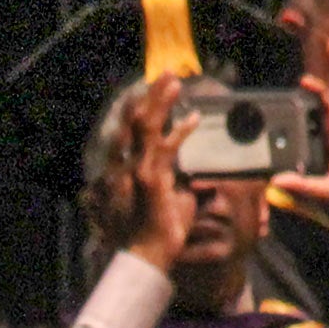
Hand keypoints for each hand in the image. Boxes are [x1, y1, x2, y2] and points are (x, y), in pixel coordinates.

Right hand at [112, 75, 202, 270]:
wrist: (149, 254)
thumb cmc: (161, 230)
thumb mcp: (175, 198)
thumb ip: (181, 181)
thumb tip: (196, 173)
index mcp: (134, 167)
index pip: (137, 130)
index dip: (147, 107)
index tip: (159, 89)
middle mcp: (131, 164)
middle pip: (137, 120)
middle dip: (152, 95)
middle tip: (168, 73)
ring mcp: (138, 170)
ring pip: (146, 126)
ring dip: (161, 101)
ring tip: (175, 81)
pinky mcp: (150, 178)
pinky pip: (165, 148)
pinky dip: (180, 131)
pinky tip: (194, 118)